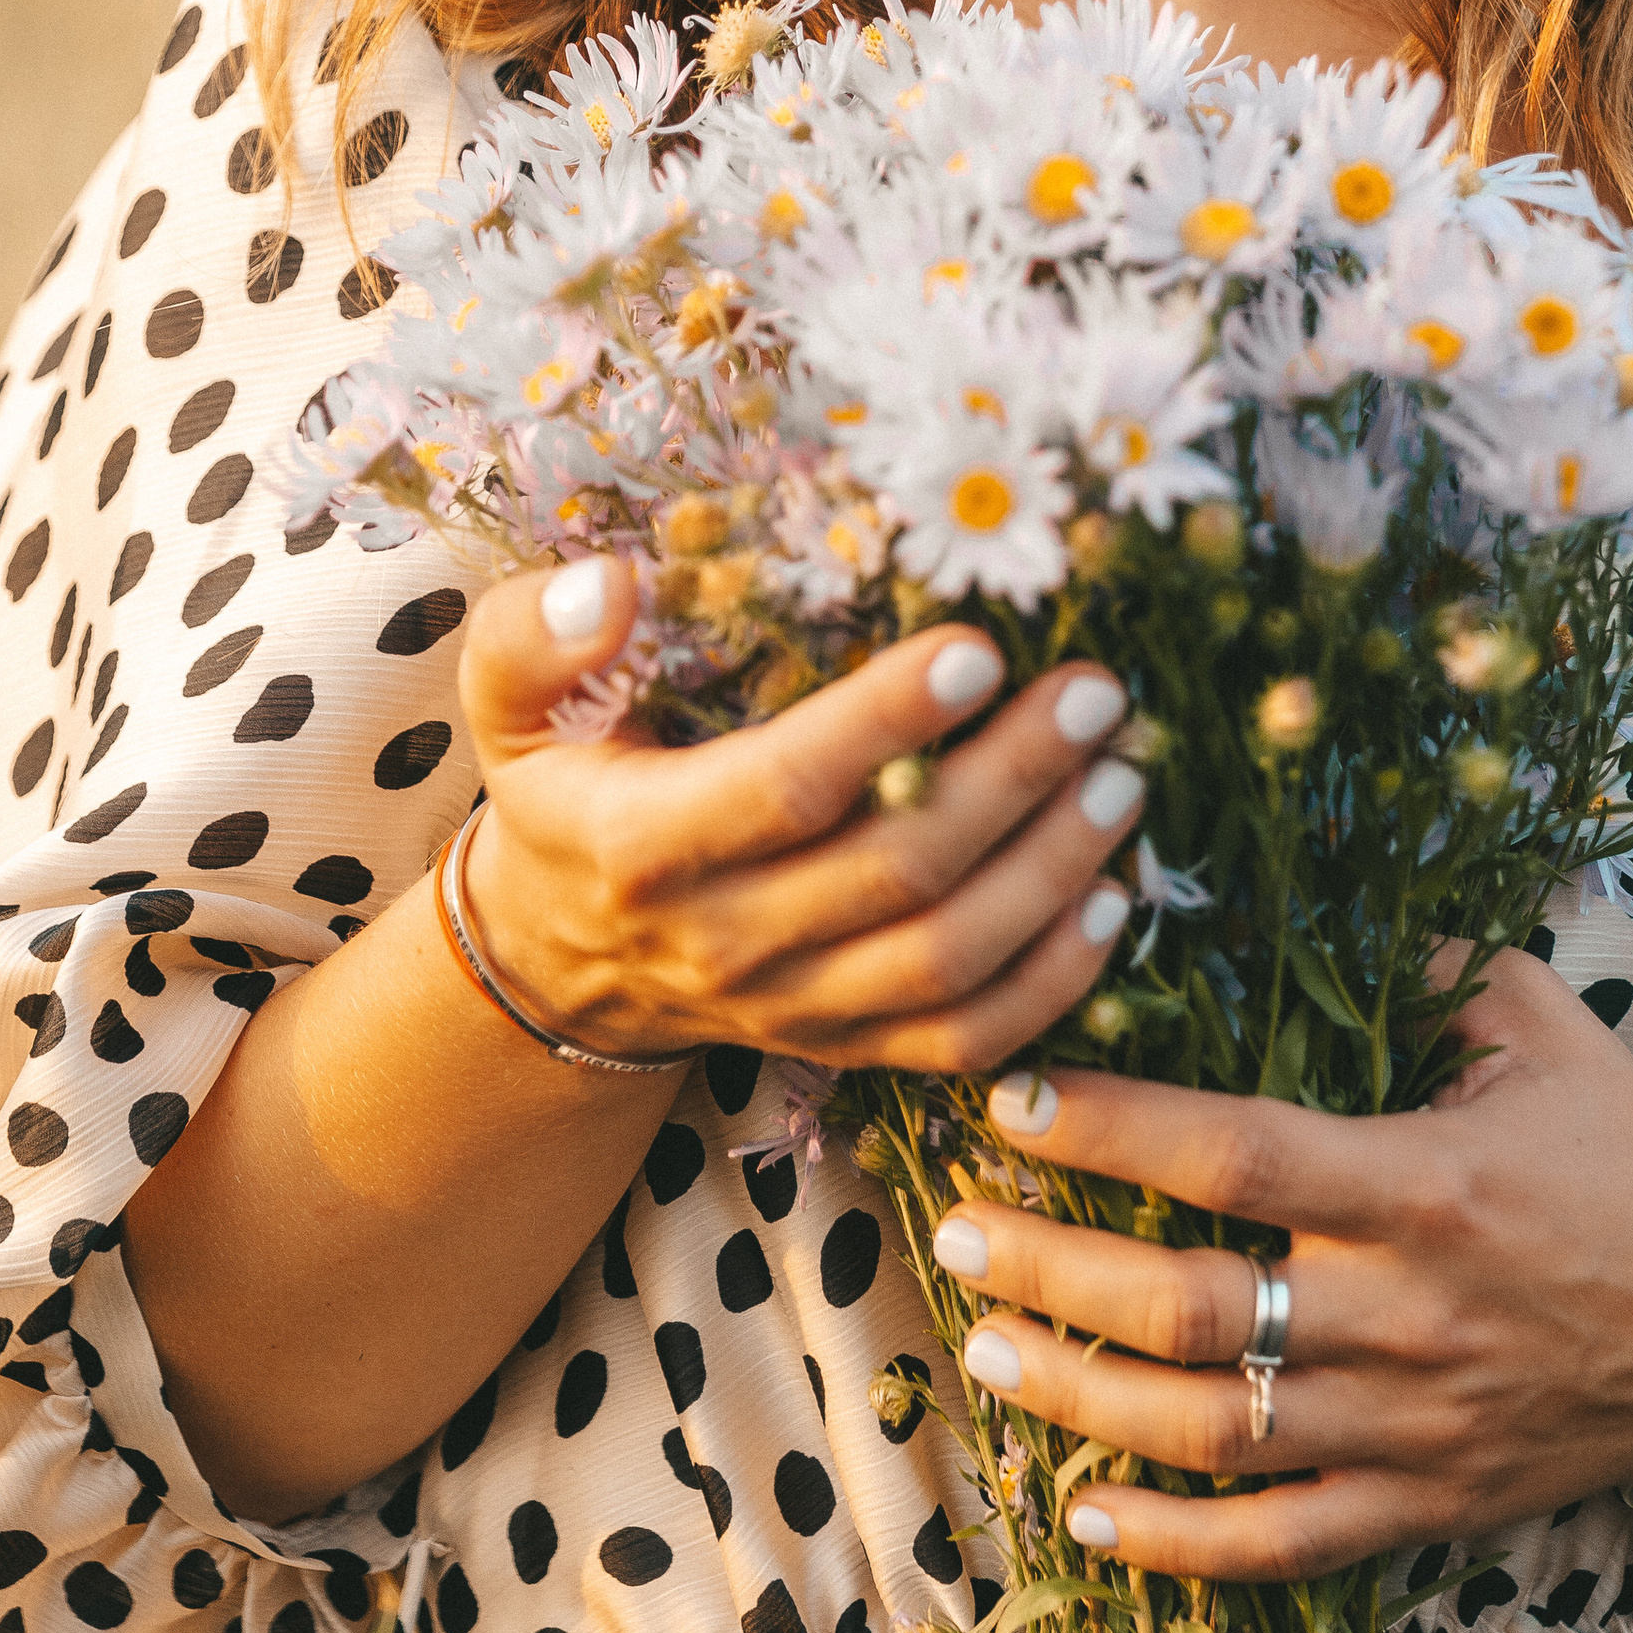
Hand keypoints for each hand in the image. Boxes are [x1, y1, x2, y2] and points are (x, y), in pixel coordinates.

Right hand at [455, 553, 1142, 1071]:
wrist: (560, 954)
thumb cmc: (562, 789)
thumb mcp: (508, 701)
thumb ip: (537, 635)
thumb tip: (614, 586)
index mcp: (641, 846)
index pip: (783, 789)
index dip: (886, 723)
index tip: (981, 647)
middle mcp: (721, 942)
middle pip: (893, 875)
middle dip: (1011, 781)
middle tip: (1096, 696)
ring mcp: (791, 1008)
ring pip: (945, 964)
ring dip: (1051, 874)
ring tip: (1123, 777)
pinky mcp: (846, 1046)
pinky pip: (965, 1042)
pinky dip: (1053, 983)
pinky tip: (1113, 897)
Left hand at [930, 944, 1632, 1576]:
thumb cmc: (1631, 1160)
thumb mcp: (1541, 1027)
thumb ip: (1418, 964)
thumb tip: (1295, 888)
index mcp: (1425, 1182)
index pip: (1236, 1154)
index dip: (1110, 1126)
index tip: (1006, 1096)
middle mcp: (1407, 1312)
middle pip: (1187, 1306)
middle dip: (1046, 1267)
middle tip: (946, 1224)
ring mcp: (1413, 1424)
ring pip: (1208, 1433)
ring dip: (1075, 1397)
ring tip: (981, 1346)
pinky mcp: (1428, 1504)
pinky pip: (1281, 1545)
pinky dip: (1174, 1545)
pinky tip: (1082, 1516)